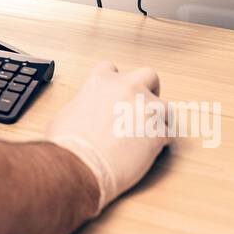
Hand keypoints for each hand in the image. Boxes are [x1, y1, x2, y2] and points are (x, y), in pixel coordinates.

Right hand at [44, 60, 169, 217]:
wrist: (79, 164)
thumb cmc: (67, 143)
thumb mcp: (66, 114)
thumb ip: (82, 106)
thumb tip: (83, 115)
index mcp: (101, 81)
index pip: (112, 69)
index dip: (114, 82)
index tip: (114, 94)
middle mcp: (127, 88)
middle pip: (148, 75)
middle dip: (148, 89)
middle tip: (140, 107)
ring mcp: (146, 108)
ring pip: (164, 107)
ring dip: (156, 119)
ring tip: (144, 136)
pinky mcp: (158, 132)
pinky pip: (168, 134)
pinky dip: (160, 141)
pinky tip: (147, 152)